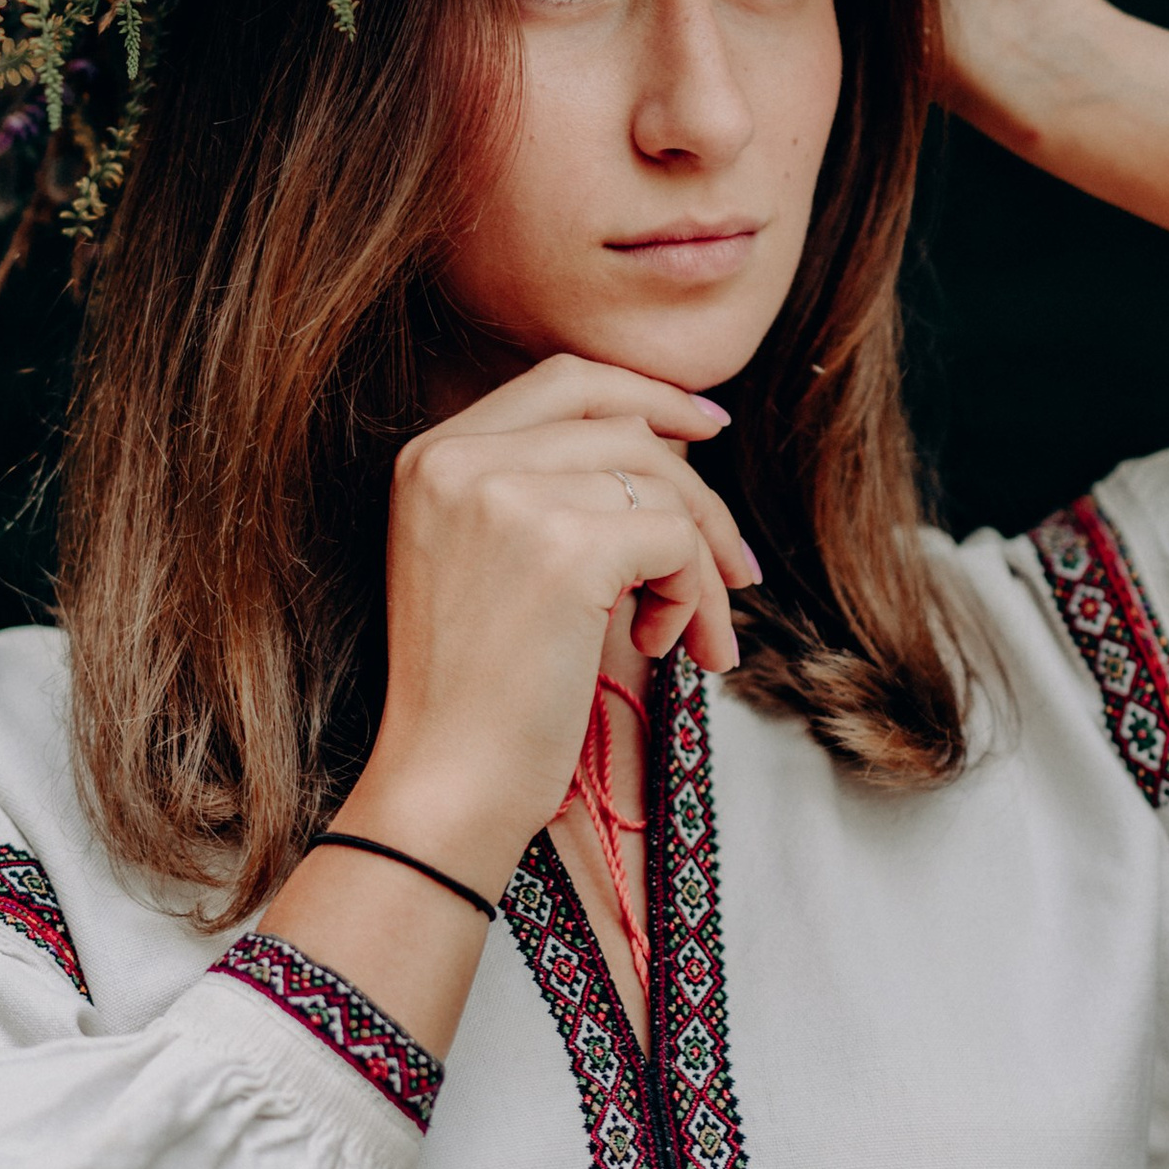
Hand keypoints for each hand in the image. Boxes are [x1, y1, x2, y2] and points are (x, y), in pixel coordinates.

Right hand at [347, 355, 760, 904]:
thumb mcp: (487, 562)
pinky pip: (677, 541)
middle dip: (698, 493)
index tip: (706, 430)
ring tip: (693, 635)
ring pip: (663, 485)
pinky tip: (668, 648)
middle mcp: (459, 459)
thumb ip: (546, 491)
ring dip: (702, 563)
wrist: (445, 788)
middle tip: (737, 565)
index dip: (647, 395)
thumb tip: (671, 446)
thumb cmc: (478, 698)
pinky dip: (696, 596)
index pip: (563, 381)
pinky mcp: (565, 549)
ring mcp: (508, 497)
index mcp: (431, 456)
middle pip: (625, 428)